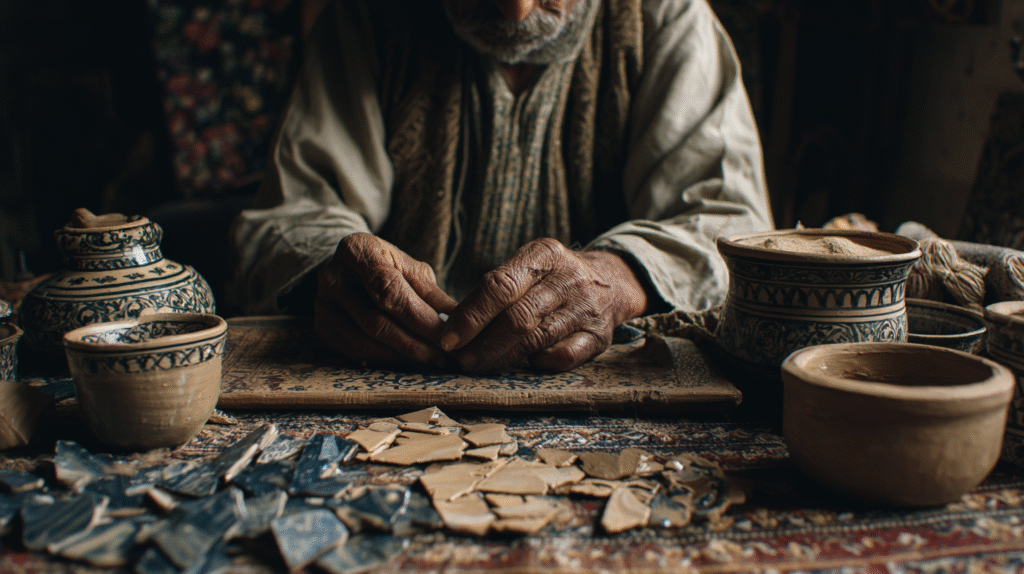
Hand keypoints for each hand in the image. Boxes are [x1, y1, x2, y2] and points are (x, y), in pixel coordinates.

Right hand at [314, 233, 456, 366]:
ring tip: (432, 361)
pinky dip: (385, 360)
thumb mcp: (408, 267)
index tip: (447, 335)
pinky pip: (355, 353)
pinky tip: (408, 362)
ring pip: (365, 342)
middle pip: (375, 321)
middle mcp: (332, 278)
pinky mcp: (321, 328)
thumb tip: (459, 321)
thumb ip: (431, 293)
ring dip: (402, 357)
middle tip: (444, 356)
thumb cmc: (385, 265)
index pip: (388, 290)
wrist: (348, 267)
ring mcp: (322, 305)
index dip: (419, 317)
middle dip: (414, 343)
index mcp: (356, 251)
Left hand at [438, 238, 648, 372]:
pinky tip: (526, 363)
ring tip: (478, 364)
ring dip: (501, 357)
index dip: (470, 315)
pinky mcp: (599, 336)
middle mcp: (568, 279)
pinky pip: (563, 357)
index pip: (499, 285)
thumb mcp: (529, 264)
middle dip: (481, 343)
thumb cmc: (553, 278)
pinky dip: (540, 363)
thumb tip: (453, 324)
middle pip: (516, 317)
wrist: (611, 281)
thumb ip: (497, 287)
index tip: (449, 337)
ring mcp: (586, 309)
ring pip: (536, 340)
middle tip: (460, 359)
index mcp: (544, 254)